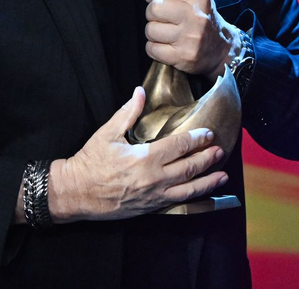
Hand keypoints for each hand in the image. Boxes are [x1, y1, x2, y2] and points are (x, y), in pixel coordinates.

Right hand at [48, 87, 227, 221]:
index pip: (179, 146)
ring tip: (223, 175)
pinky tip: (205, 196)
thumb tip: (140, 91)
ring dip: (208, 182)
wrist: (75, 193)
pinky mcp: (150, 208)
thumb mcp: (107, 133)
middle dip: (207, 158)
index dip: (197, 138)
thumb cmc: (90, 162)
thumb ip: (127, 112)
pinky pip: (178, 204)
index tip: (208, 133)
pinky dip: (194, 199)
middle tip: (220, 150)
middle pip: (189, 167)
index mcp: (145, 158)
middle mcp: (154, 179)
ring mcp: (154, 196)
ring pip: (189, 190)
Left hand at [144, 0, 240, 78]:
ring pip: (150, 30)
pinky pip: (152, 49)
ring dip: (153, 32)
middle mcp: (195, 16)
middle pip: (154, 8)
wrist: (221, 49)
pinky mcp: (182, 56)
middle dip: (152, 13)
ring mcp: (189, 38)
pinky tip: (166, 46)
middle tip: (160, 17)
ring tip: (165, 32)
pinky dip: (154, 48)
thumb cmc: (202, 19)